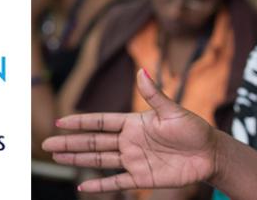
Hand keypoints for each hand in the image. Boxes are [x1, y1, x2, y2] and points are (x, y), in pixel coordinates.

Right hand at [42, 69, 217, 192]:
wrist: (210, 154)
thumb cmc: (194, 129)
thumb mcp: (174, 111)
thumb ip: (154, 95)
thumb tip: (141, 71)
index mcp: (134, 123)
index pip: (102, 122)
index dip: (81, 122)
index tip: (60, 121)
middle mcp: (130, 141)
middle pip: (94, 141)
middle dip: (70, 142)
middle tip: (47, 144)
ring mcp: (134, 160)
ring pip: (99, 159)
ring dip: (78, 158)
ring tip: (57, 158)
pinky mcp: (142, 177)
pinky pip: (117, 182)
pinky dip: (100, 184)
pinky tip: (83, 185)